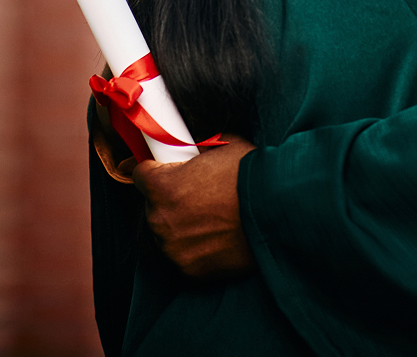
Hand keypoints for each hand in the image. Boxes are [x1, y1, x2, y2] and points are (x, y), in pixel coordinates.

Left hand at [131, 134, 257, 277]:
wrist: (276, 212)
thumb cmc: (249, 176)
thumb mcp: (224, 145)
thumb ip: (200, 150)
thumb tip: (196, 151)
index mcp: (161, 186)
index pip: (141, 174)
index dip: (157, 170)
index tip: (168, 170)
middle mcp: (160, 219)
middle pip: (154, 206)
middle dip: (171, 199)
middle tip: (198, 195)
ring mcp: (173, 248)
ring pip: (168, 233)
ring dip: (182, 225)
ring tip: (212, 218)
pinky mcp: (190, 270)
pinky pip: (184, 255)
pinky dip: (195, 248)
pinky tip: (216, 236)